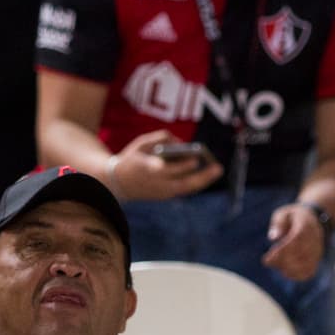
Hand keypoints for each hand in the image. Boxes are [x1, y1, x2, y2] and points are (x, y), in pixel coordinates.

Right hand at [108, 129, 222, 200]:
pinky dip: (195, 183)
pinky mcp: (164, 196)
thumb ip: (161, 138)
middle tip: (218, 168)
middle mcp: (157, 184)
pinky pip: (184, 189)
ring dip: (202, 181)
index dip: (183, 166)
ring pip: (186, 189)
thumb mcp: (141, 143)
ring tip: (216, 170)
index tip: (196, 159)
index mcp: (148, 170)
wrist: (116, 184)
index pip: (168, 170)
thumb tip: (182, 143)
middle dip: (201, 177)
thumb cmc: (131, 159)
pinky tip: (206, 175)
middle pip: (183, 183)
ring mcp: (161, 193)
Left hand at [262, 202, 326, 280]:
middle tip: (268, 261)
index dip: (282, 251)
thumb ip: (278, 224)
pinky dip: (296, 275)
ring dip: (288, 269)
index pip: (296, 240)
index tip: (267, 258)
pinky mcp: (317, 259)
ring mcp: (317, 250)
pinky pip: (308, 272)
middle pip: (300, 255)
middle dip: (282, 261)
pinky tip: (284, 271)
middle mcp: (315, 239)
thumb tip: (273, 237)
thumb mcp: (283, 214)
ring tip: (275, 265)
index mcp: (306, 225)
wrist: (314, 219)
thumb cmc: (293, 217)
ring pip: (305, 266)